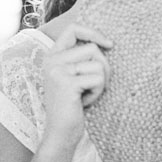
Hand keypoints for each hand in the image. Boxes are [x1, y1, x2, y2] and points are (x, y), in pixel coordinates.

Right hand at [41, 24, 111, 146]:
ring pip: (98, 64)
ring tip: (86, 95)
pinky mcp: (66, 83)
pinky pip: (98, 79)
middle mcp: (52, 60)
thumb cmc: (73, 105)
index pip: (73, 29)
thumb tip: (108, 42)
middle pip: (93, 48)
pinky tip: (85, 102)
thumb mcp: (76, 76)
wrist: (60, 133)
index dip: (94, 32)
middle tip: (93, 86)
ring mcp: (57, 71)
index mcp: (53, 56)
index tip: (109, 44)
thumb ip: (82, 58)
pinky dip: (97, 92)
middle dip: (103, 67)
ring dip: (100, 83)